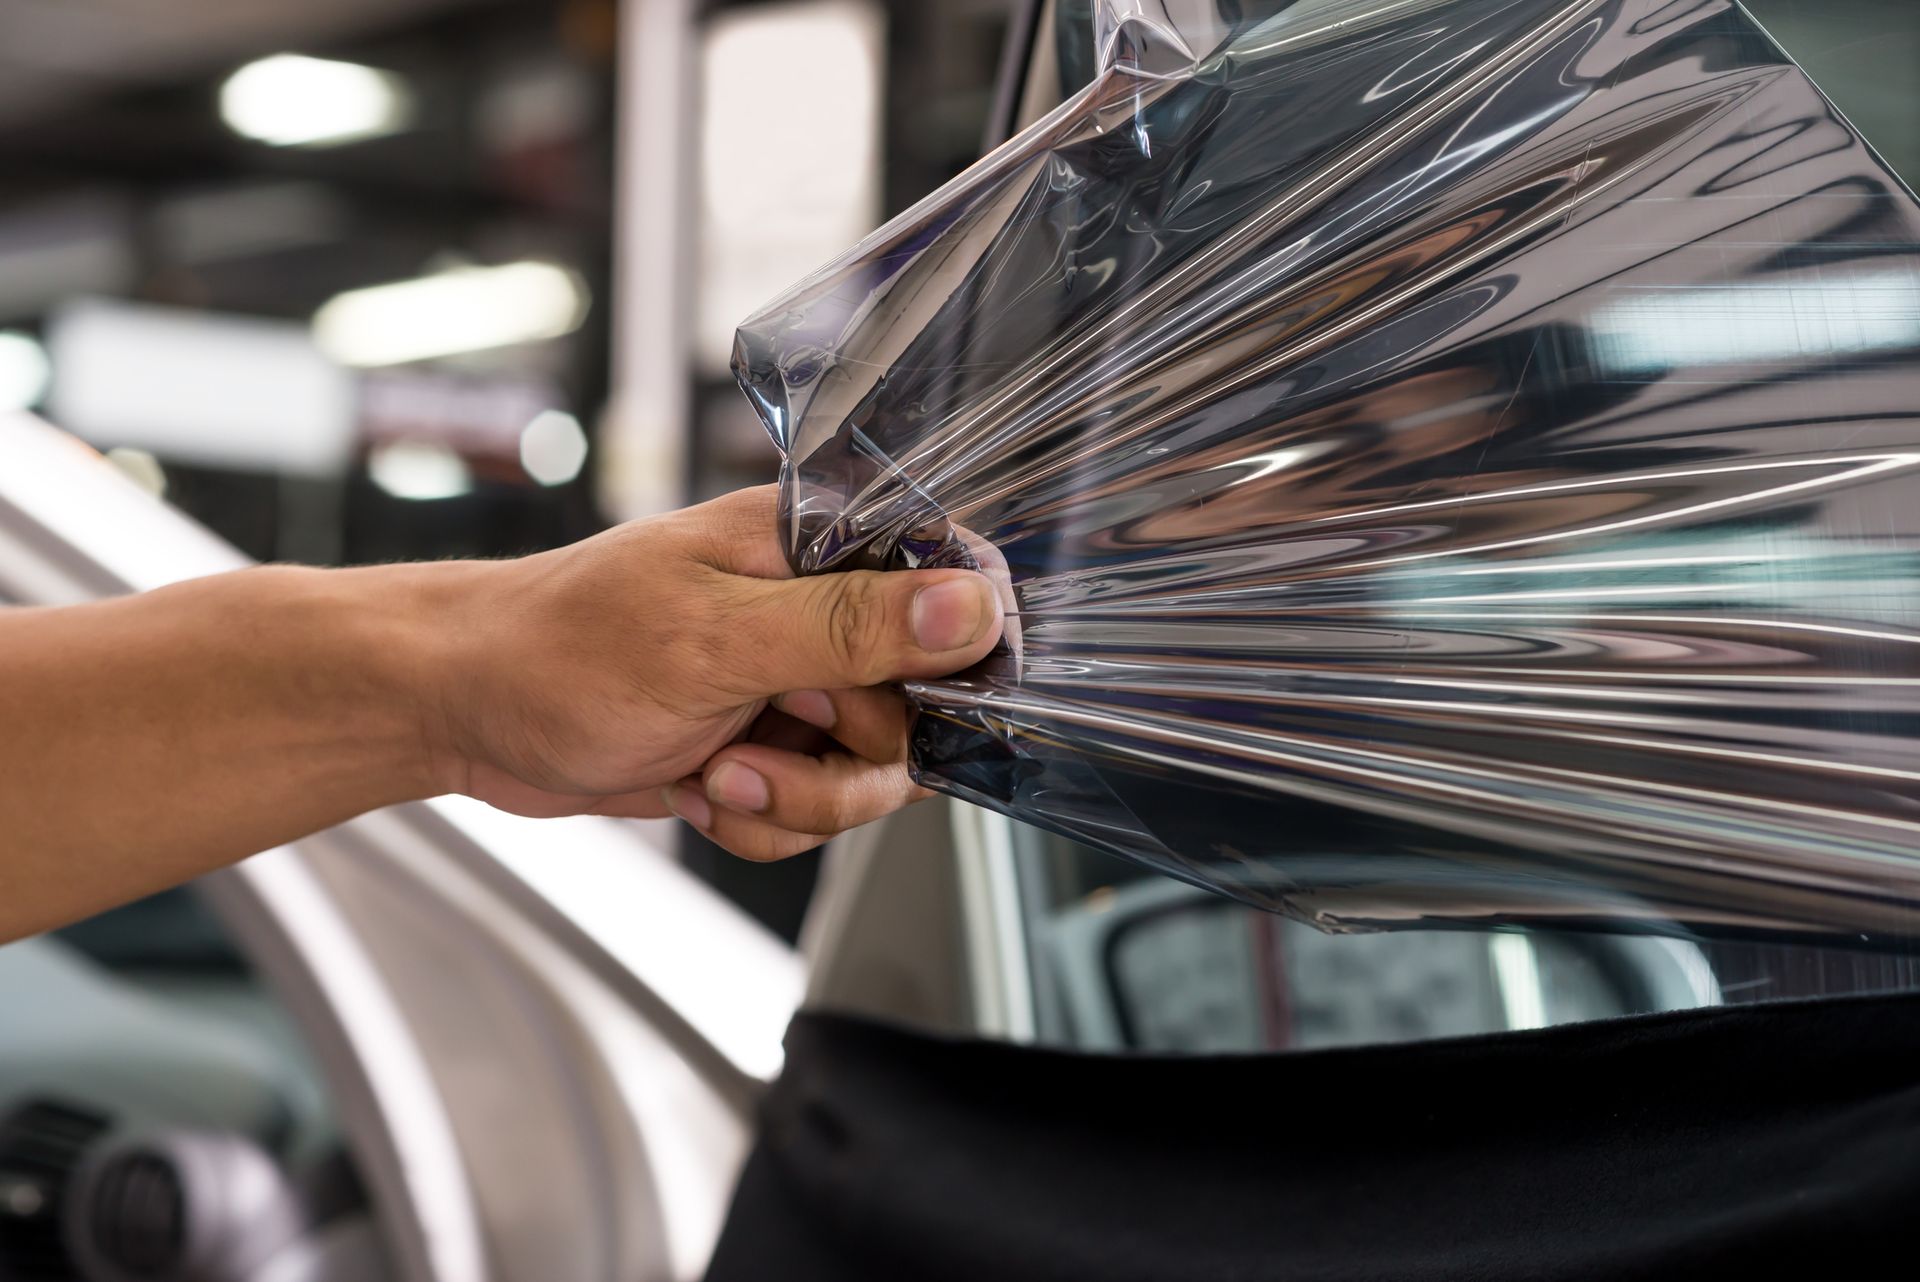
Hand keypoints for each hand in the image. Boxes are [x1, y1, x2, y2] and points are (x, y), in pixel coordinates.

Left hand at [430, 485, 1004, 857]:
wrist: (462, 709)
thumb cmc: (558, 648)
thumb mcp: (712, 640)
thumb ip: (848, 627)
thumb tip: (969, 610)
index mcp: (815, 546)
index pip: (953, 584)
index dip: (956, 659)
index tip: (907, 707)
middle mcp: (817, 609)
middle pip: (923, 708)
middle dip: (846, 758)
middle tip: (761, 739)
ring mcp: (795, 681)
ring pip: (872, 774)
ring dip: (796, 801)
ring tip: (716, 771)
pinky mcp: (766, 743)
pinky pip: (816, 809)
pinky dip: (762, 822)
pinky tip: (700, 787)